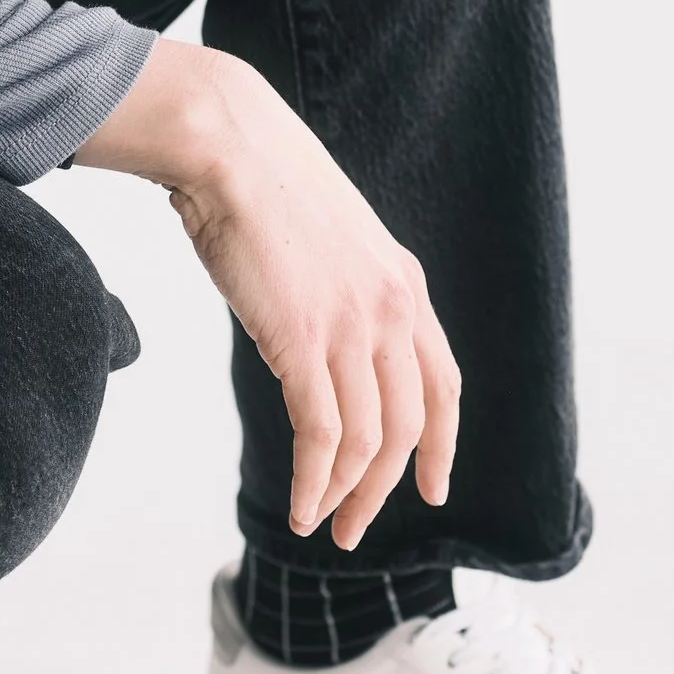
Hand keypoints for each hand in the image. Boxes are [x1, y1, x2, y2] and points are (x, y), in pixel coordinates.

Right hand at [72, 39, 459, 545]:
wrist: (230, 146)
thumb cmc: (261, 183)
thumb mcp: (327, 239)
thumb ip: (341, 289)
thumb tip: (320, 335)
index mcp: (404, 285)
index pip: (443, 384)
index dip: (443, 445)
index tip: (432, 488)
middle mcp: (392, 310)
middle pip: (408, 426)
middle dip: (384, 488)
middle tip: (354, 528)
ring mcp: (352, 326)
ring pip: (368, 441)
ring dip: (347, 495)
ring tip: (320, 524)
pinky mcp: (305, 341)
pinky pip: (322, 436)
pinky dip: (315, 483)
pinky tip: (299, 508)